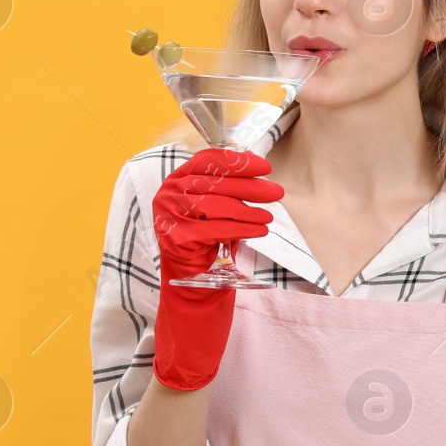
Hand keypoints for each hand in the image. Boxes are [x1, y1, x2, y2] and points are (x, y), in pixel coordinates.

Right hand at [150, 149, 282, 390]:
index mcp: (178, 180)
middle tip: (277, 192)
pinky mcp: (176, 239)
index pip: (209, 160)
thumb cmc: (207, 242)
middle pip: (216, 183)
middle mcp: (168, 194)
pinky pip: (216, 229)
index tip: (265, 166)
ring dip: (249, 211)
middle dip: (251, 187)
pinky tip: (259, 231)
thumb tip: (260, 174)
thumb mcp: (218, 210)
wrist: (191, 285)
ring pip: (217, 206)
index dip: (239, 161)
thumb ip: (229, 189)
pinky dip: (242, 229)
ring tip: (269, 216)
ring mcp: (169, 216)